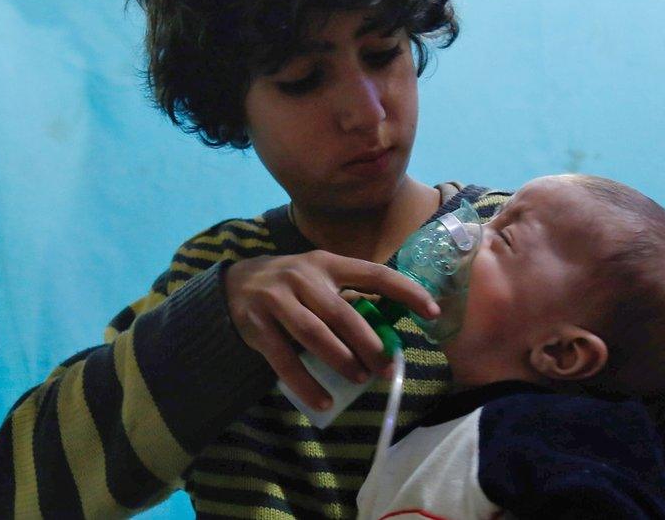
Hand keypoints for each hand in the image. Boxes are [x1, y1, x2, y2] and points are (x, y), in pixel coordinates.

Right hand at [224, 250, 438, 409]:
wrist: (232, 283)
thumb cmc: (292, 285)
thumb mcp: (320, 277)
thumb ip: (349, 294)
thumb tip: (393, 323)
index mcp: (327, 264)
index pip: (374, 274)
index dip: (405, 291)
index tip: (432, 311)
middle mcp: (303, 277)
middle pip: (342, 313)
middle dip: (369, 343)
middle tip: (386, 367)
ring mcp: (276, 299)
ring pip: (314, 334)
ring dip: (341, 360)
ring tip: (360, 379)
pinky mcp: (256, 325)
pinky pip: (284, 359)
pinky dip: (305, 382)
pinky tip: (324, 399)